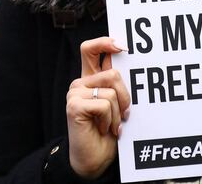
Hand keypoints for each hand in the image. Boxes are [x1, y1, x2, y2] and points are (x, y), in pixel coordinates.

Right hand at [67, 37, 129, 178]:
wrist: (95, 159)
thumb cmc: (108, 132)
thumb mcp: (117, 104)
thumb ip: (118, 84)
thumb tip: (128, 60)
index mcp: (90, 79)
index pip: (90, 49)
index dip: (105, 42)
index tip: (124, 46)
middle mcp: (81, 83)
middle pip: (111, 72)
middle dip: (126, 94)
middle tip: (125, 112)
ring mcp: (75, 93)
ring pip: (111, 91)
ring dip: (119, 112)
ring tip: (112, 125)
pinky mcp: (74, 105)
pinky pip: (104, 105)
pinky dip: (110, 120)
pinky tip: (103, 129)